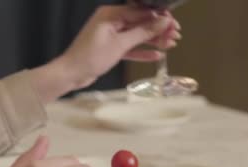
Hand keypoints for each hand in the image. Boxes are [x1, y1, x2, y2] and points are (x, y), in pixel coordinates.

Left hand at [28, 6, 179, 102]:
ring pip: (136, 35)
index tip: (174, 24)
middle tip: (176, 35)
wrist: (71, 74)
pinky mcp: (109, 48)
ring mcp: (110, 35)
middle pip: (140, 22)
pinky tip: (157, 55)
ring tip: (171, 45)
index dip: (159, 17)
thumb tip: (162, 22)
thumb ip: (142, 32)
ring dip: (153, 40)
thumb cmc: (90, 57)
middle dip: (158, 29)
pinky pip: (129, 47)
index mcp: (110, 14)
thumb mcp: (120, 44)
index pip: (140, 11)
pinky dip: (141, 51)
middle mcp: (110, 21)